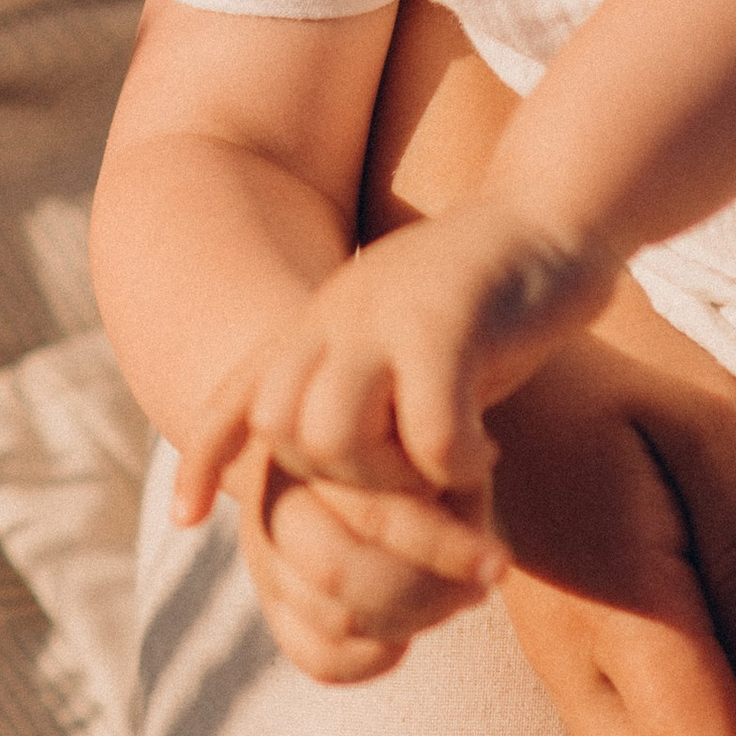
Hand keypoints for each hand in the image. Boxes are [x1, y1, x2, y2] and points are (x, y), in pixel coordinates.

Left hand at [171, 199, 605, 524]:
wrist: (551, 219)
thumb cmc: (481, 300)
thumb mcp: (399, 341)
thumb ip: (361, 394)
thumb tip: (337, 477)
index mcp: (318, 325)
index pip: (235, 395)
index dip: (203, 456)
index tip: (184, 516)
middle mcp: (336, 318)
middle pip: (283, 433)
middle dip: (341, 488)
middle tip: (412, 491)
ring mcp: (385, 318)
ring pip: (333, 438)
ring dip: (394, 484)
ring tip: (447, 476)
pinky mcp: (445, 324)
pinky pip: (426, 433)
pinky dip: (456, 465)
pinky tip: (488, 454)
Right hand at [236, 441, 504, 685]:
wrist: (369, 450)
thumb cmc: (417, 440)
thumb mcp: (432, 438)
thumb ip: (445, 463)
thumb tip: (483, 486)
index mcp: (313, 444)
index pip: (374, 515)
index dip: (445, 547)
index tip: (500, 564)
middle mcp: (274, 497)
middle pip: (339, 572)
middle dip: (425, 593)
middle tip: (478, 588)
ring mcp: (265, 555)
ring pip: (334, 620)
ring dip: (410, 622)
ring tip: (457, 598)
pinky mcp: (275, 606)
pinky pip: (322, 660)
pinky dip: (376, 657)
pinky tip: (412, 628)